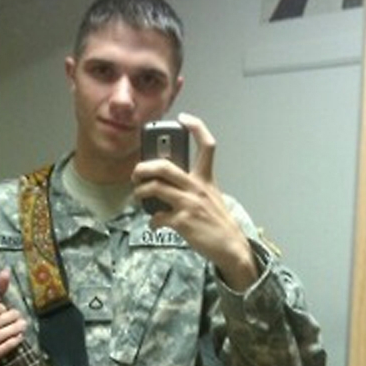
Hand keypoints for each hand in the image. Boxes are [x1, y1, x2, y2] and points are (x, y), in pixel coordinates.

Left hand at [132, 113, 257, 290]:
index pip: (206, 145)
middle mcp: (197, 187)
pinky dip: (152, 220)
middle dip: (143, 167)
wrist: (229, 246)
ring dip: (140, 192)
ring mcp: (189, 204)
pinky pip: (157, 216)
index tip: (183, 119)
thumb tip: (166, 184)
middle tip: (136, 173)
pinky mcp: (182, 221)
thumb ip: (192, 186)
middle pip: (164, 166)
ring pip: (154, 187)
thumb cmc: (217, 222)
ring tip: (138, 196)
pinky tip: (154, 223)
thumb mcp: (211, 197)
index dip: (196, 127)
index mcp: (205, 179)